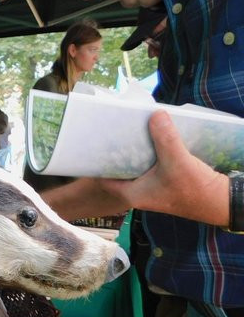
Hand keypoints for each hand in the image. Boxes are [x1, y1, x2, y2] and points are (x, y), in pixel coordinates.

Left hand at [98, 110, 228, 225]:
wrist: (221, 201)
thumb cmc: (195, 188)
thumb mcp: (177, 160)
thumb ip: (165, 137)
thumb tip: (155, 114)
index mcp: (133, 193)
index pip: (105, 179)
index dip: (99, 164)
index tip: (96, 147)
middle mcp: (139, 193)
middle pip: (120, 170)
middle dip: (117, 154)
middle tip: (111, 134)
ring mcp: (152, 189)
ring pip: (136, 167)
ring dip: (134, 152)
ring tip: (128, 132)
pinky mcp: (165, 182)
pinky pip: (149, 166)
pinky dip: (148, 154)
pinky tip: (150, 140)